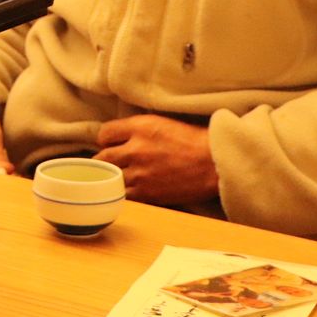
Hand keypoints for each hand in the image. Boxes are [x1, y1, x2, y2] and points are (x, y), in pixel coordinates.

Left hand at [94, 114, 218, 205]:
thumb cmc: (193, 141)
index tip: (113, 144)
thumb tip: (117, 137)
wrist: (214, 164)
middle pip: (102, 157)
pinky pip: (122, 194)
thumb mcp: (162, 123)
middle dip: (106, 159)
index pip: (104, 133)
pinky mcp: (147, 193)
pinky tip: (132, 188)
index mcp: (140, 127)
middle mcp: (135, 149)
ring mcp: (140, 173)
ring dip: (113, 177)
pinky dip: (123, 192)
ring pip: (110, 177)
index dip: (107, 140)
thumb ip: (136, 129)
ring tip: (121, 176)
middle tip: (114, 162)